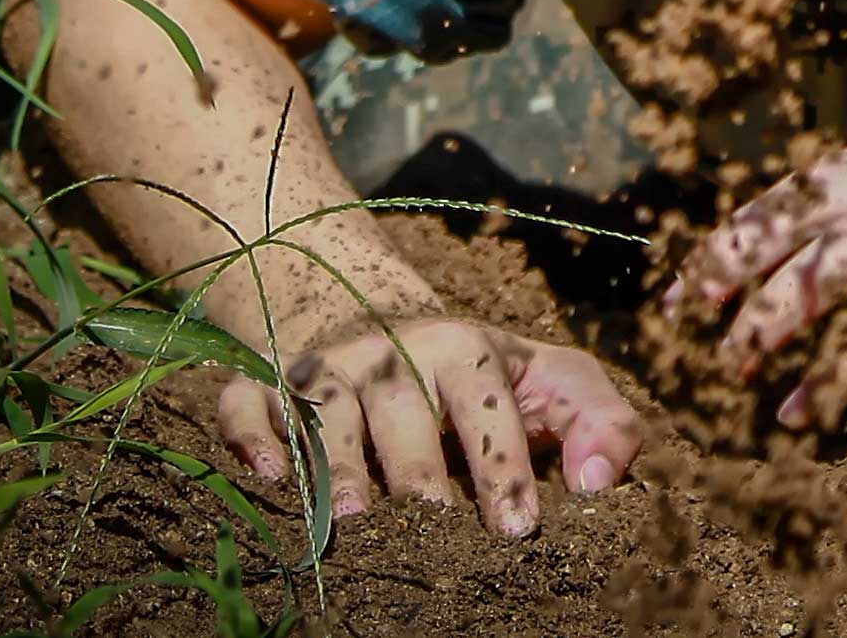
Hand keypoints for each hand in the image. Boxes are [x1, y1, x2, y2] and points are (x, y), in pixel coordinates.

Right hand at [215, 311, 644, 537]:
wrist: (375, 318)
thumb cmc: (480, 374)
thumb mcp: (550, 380)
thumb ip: (599, 420)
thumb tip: (598, 483)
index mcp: (466, 347)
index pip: (486, 400)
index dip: (502, 461)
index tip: (518, 526)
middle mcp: (391, 351)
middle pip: (403, 410)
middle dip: (418, 472)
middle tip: (433, 529)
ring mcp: (324, 368)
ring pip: (326, 410)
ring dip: (338, 460)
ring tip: (352, 516)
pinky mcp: (267, 386)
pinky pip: (246, 405)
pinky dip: (252, 434)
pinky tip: (273, 475)